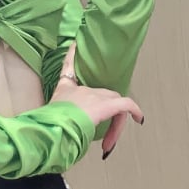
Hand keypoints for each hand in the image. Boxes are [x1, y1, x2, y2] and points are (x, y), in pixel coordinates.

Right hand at [50, 43, 143, 157]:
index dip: (71, 55)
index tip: (75, 44)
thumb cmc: (49, 129)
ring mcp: (93, 95)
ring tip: (108, 144)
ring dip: (114, 126)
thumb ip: (59, 124)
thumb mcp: (50, 123)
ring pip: (113, 104)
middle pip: (101, 95)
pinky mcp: (106, 104)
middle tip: (102, 138)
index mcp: (63, 90)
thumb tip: (62, 143)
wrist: (53, 129)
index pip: (68, 68)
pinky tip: (139, 119)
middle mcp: (79, 89)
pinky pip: (126, 105)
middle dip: (105, 114)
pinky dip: (135, 110)